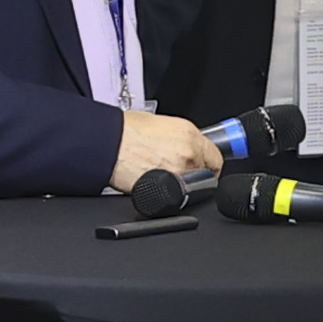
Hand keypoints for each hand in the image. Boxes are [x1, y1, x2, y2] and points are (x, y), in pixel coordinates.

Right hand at [109, 113, 223, 192]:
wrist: (106, 143)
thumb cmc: (123, 131)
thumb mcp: (159, 124)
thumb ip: (178, 138)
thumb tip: (183, 146)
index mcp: (189, 134)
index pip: (216, 157)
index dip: (209, 164)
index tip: (204, 168)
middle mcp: (188, 153)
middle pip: (206, 174)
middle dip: (195, 174)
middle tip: (177, 171)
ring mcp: (179, 173)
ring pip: (192, 187)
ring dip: (181, 184)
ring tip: (161, 176)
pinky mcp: (167, 189)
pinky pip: (176, 196)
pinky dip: (169, 194)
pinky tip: (155, 183)